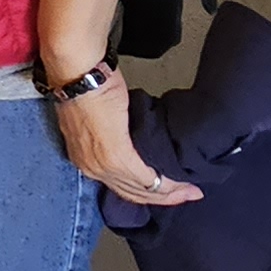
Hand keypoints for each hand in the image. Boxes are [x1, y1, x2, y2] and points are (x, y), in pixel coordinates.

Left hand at [54, 77, 200, 209]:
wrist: (79, 72)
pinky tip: (183, 184)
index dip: (145, 190)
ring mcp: (101, 164)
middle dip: (163, 197)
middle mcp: (90, 168)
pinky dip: (167, 184)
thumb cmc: (87, 83)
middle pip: (131, 193)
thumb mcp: (100, 115)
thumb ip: (115, 133)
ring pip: (140, 190)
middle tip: (188, 195)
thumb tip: (134, 138)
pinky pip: (145, 179)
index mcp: (84, 158)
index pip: (119, 185)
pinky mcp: (116, 156)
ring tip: (191, 191)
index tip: (169, 189)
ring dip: (169, 193)